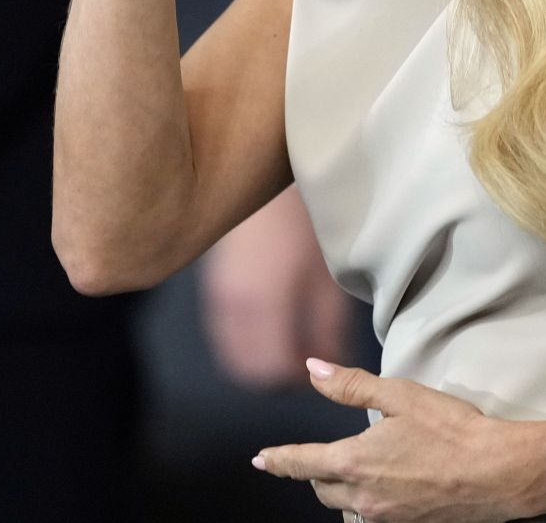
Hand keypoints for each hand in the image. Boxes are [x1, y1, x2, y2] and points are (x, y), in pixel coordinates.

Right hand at [199, 187, 352, 389]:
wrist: (267, 167)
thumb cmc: (308, 213)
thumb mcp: (327, 266)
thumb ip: (329, 321)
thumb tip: (331, 358)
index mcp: (266, 300)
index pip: (272, 367)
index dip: (296, 377)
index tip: (321, 373)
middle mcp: (235, 301)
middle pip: (248, 365)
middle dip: (277, 370)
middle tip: (306, 359)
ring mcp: (220, 290)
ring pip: (233, 348)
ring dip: (260, 353)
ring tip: (292, 339)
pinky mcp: (214, 280)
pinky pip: (224, 326)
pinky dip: (244, 335)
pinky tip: (272, 318)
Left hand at [253, 360, 545, 522]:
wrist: (497, 473)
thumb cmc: (451, 431)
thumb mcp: (400, 396)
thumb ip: (351, 385)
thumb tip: (312, 369)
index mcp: (354, 462)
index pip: (301, 463)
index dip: (279, 460)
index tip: (261, 459)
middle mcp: (363, 497)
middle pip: (322, 490)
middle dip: (313, 474)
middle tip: (313, 460)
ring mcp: (385, 517)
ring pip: (346, 508)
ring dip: (340, 491)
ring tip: (347, 476)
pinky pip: (373, 517)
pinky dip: (367, 502)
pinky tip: (383, 489)